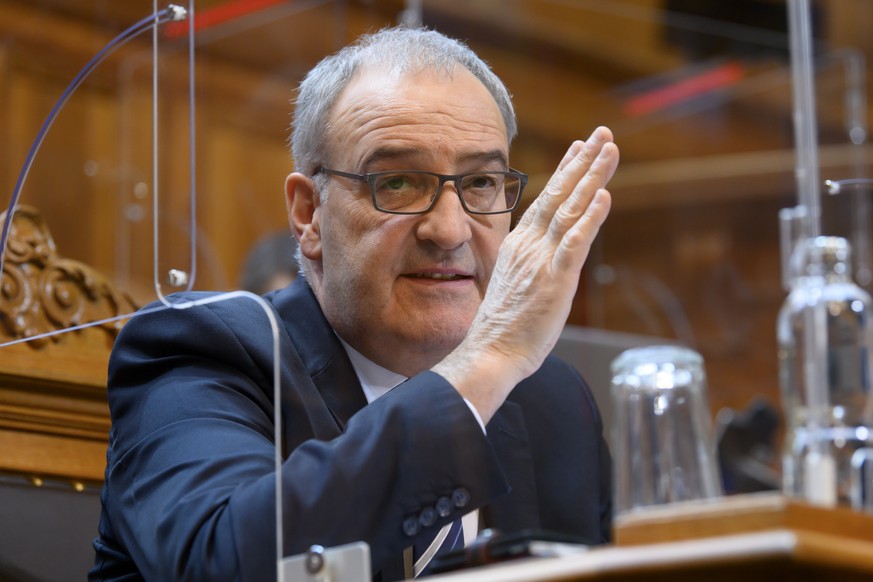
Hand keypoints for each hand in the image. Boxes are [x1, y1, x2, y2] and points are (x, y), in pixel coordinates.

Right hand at [434, 126, 618, 421]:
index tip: (580, 148)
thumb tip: (542, 259)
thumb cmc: (503, 327)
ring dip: (592, 177)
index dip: (566, 172)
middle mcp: (530, 245)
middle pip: (561, 195)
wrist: (491, 352)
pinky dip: (590, 218)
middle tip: (603, 134)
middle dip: (583, 162)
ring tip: (610, 149)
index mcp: (520, 245)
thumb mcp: (514, 285)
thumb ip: (530, 265)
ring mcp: (542, 260)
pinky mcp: (555, 280)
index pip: (547, 201)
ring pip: (571, 210)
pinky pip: (575, 243)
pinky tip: (604, 195)